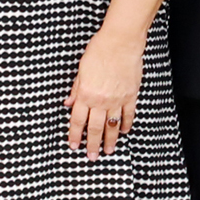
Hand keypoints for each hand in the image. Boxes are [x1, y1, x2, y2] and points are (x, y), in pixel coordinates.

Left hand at [65, 25, 143, 156]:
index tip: (73, 145)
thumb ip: (75, 89)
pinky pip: (128, 114)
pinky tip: (124, 131)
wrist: (120, 42)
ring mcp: (116, 99)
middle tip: (91, 157)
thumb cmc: (99, 50)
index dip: (74, 134)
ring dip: (110, 140)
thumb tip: (69, 103)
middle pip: (94, 128)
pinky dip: (126, 124)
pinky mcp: (130, 95)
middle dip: (92, 144)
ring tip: (109, 151)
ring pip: (112, 125)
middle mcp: (100, 100)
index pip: (77, 120)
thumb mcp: (81, 70)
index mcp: (85, 94)